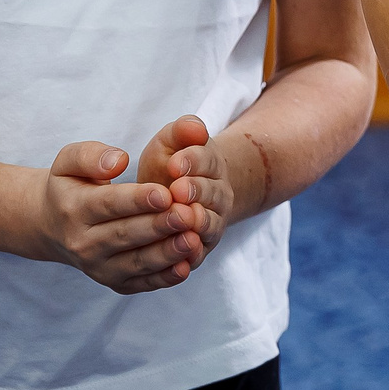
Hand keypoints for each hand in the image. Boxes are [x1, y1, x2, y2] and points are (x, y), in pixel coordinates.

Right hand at [33, 140, 205, 293]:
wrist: (51, 226)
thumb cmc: (70, 187)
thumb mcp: (68, 163)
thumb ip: (91, 155)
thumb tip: (118, 161)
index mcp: (74, 209)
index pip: (109, 204)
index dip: (137, 200)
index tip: (165, 193)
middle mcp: (84, 243)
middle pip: (126, 234)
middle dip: (159, 226)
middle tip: (188, 215)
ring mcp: (99, 267)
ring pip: (137, 262)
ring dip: (167, 253)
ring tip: (193, 239)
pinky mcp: (115, 282)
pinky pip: (142, 282)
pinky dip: (165, 278)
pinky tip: (186, 266)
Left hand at [137, 114, 248, 258]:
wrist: (181, 197)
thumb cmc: (170, 166)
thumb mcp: (172, 142)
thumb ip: (182, 131)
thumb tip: (195, 128)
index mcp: (211, 165)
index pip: (205, 160)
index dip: (191, 161)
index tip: (175, 163)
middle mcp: (218, 194)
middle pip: (210, 192)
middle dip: (195, 191)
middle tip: (177, 191)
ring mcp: (213, 222)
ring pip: (209, 224)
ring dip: (197, 223)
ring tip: (182, 221)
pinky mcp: (201, 248)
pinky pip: (200, 254)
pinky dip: (192, 257)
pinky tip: (180, 261)